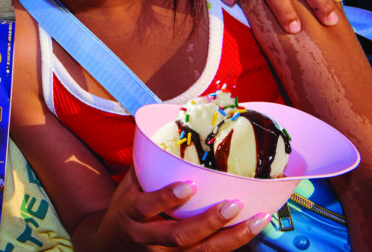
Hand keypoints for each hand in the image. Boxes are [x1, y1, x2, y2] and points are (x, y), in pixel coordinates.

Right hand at [93, 169, 269, 248]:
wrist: (113, 245)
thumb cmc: (125, 208)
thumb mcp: (127, 187)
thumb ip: (145, 166)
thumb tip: (169, 131)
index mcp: (131, 214)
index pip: (147, 207)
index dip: (167, 198)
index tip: (189, 185)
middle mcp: (148, 238)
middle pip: (179, 236)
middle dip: (208, 222)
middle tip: (233, 204)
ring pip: (201, 251)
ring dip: (232, 237)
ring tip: (257, 220)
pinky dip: (234, 243)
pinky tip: (253, 229)